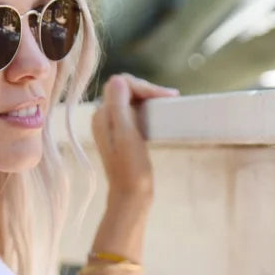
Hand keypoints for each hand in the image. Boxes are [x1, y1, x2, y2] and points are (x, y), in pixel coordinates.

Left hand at [92, 73, 178, 202]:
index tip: (167, 96)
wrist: (132, 195)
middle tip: (172, 97)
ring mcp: (113, 126)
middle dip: (148, 89)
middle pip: (126, 89)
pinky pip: (134, 111)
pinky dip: (148, 107)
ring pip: (131, 99)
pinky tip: (160, 113)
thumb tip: (118, 79)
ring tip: (169, 101)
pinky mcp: (123, 134)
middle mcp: (104, 117)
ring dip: (150, 97)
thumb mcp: (126, 135)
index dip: (144, 86)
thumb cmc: (131, 168)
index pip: (122, 84)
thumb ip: (119, 106)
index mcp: (102, 115)